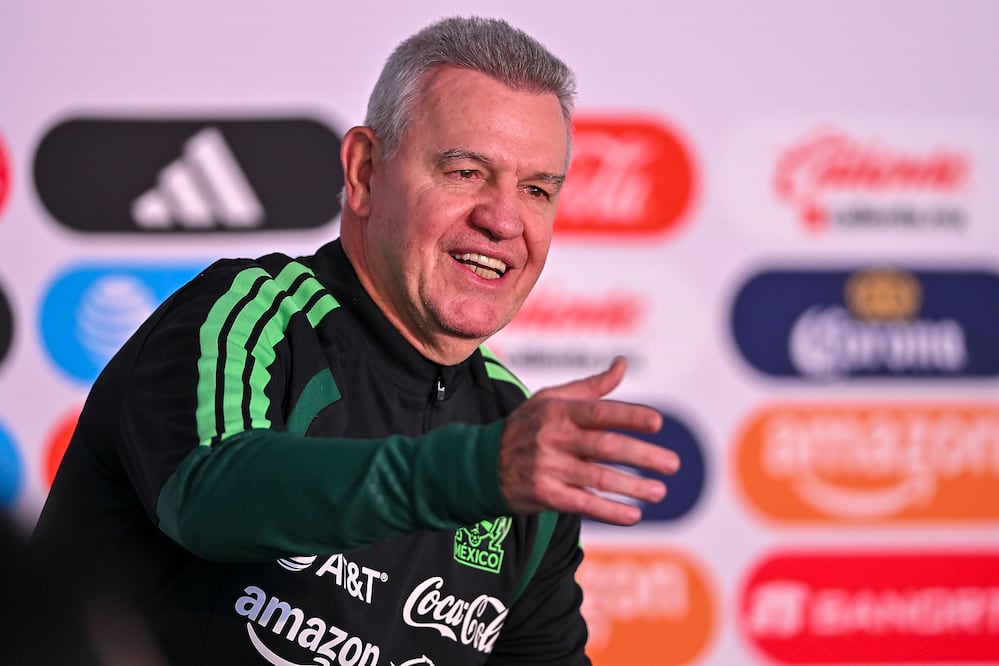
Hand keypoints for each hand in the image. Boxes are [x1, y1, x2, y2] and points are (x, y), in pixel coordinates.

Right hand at [497, 356, 679, 524]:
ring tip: (660, 492)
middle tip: (673, 464)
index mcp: (558, 410)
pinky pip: (582, 504)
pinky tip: (633, 515)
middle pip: (604, 447)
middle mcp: (552, 438)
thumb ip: (591, 387)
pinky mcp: (544, 495)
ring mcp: (547, 468)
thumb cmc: (526, 427)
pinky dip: (609, 511)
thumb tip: (623, 364)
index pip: (599, 412)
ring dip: (632, 487)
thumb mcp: (551, 400)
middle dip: (642, 456)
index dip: (629, 416)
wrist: (482, 465)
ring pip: (597, 478)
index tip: (658, 422)